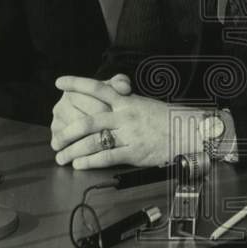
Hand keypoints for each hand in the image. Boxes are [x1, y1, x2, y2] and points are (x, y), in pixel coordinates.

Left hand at [51, 75, 204, 168]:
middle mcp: (125, 116)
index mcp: (127, 101)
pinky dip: (90, 162)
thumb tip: (109, 103)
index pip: (98, 88)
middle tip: (55, 139)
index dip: (77, 84)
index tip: (59, 82)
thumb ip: (126, 105)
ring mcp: (129, 134)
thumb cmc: (169, 119)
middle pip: (89, 121)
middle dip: (68, 131)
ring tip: (61, 157)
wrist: (191, 131)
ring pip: (94, 141)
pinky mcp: (135, 152)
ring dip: (74, 151)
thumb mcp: (146, 105)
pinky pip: (107, 157)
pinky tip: (79, 165)